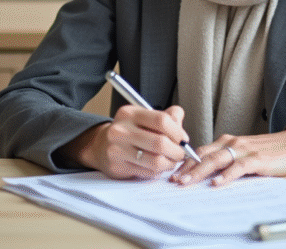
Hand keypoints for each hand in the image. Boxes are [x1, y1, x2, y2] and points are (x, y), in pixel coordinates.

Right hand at [61, 105, 189, 179]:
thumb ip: (168, 118)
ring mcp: (117, 149)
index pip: (161, 120)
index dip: (177, 132)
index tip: (183, 139)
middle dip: (177, 151)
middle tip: (180, 154)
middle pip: (160, 143)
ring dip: (169, 164)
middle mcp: (120, 130)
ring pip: (155, 161)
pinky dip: (157, 172)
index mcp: (129, 113)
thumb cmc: (130, 131)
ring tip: (170, 161)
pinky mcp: (117, 167)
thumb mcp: (145, 118)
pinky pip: (147, 173)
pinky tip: (156, 167)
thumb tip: (183, 135)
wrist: (102, 146)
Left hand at [169, 126, 285, 186]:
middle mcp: (232, 143)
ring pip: (216, 159)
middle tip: (174, 179)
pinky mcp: (257, 159)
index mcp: (226, 141)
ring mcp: (243, 150)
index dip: (186, 162)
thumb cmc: (267, 150)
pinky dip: (226, 175)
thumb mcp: (242, 152)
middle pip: (204, 154)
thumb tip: (205, 173)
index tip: (173, 172)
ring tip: (187, 182)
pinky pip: (238, 166)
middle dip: (187, 168)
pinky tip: (217, 182)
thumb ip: (225, 159)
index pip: (201, 151)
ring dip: (200, 171)